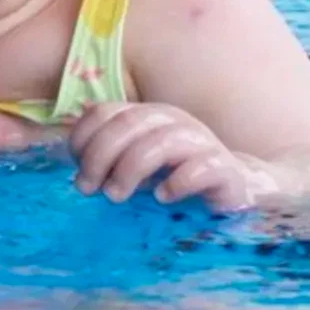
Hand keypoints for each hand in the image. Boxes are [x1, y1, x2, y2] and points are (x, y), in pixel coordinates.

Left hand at [71, 101, 274, 210]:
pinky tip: (163, 197)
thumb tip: (71, 146)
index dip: (84, 139)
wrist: (238, 192)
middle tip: (90, 190)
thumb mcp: (137, 166)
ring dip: (131, 168)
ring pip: (163, 141)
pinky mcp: (226, 170)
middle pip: (130, 122)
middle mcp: (176, 123)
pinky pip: (202, 167)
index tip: (78, 173)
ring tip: (118, 197)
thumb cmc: (178, 179)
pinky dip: (177, 182)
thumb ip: (109, 155)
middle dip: (101, 155)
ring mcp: (203, 143)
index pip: (107, 112)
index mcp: (150, 117)